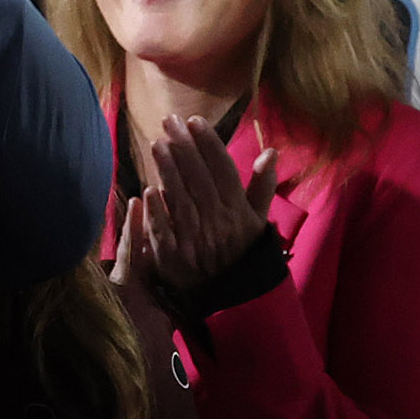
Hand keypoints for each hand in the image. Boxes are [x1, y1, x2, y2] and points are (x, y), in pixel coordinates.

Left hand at [114, 117, 277, 296]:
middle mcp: (219, 223)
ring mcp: (196, 240)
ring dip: (169, 171)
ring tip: (157, 144)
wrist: (233, 297)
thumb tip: (271, 151)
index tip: (195, 120)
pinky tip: (148, 190)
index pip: (224, 171)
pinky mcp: (175, 257)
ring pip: (182, 200)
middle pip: (200, 179)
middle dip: (184, 148)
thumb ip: (262, 186)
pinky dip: (158, 213)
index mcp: (239, 212)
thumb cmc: (242, 250)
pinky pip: (166, 232)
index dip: (209, 144)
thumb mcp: (257, 220)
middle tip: (169, 121)